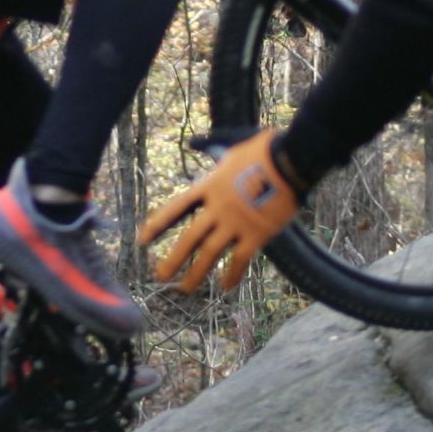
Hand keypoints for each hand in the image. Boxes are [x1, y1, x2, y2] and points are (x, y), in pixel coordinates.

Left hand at [138, 128, 301, 293]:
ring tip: (185, 288)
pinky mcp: (256, 234)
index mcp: (209, 186)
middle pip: (189, 237)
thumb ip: (212, 150)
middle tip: (160, 276)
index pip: (176, 208)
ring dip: (196, 272)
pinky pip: (240, 260)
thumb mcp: (231, 147)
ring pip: (210, 253)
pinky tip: (226, 287)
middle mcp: (217, 208)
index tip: (142, 240)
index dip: (158, 224)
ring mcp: (236, 223)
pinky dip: (233, 274)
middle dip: (173, 259)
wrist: (290, 161)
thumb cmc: (264, 150)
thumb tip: (195, 142)